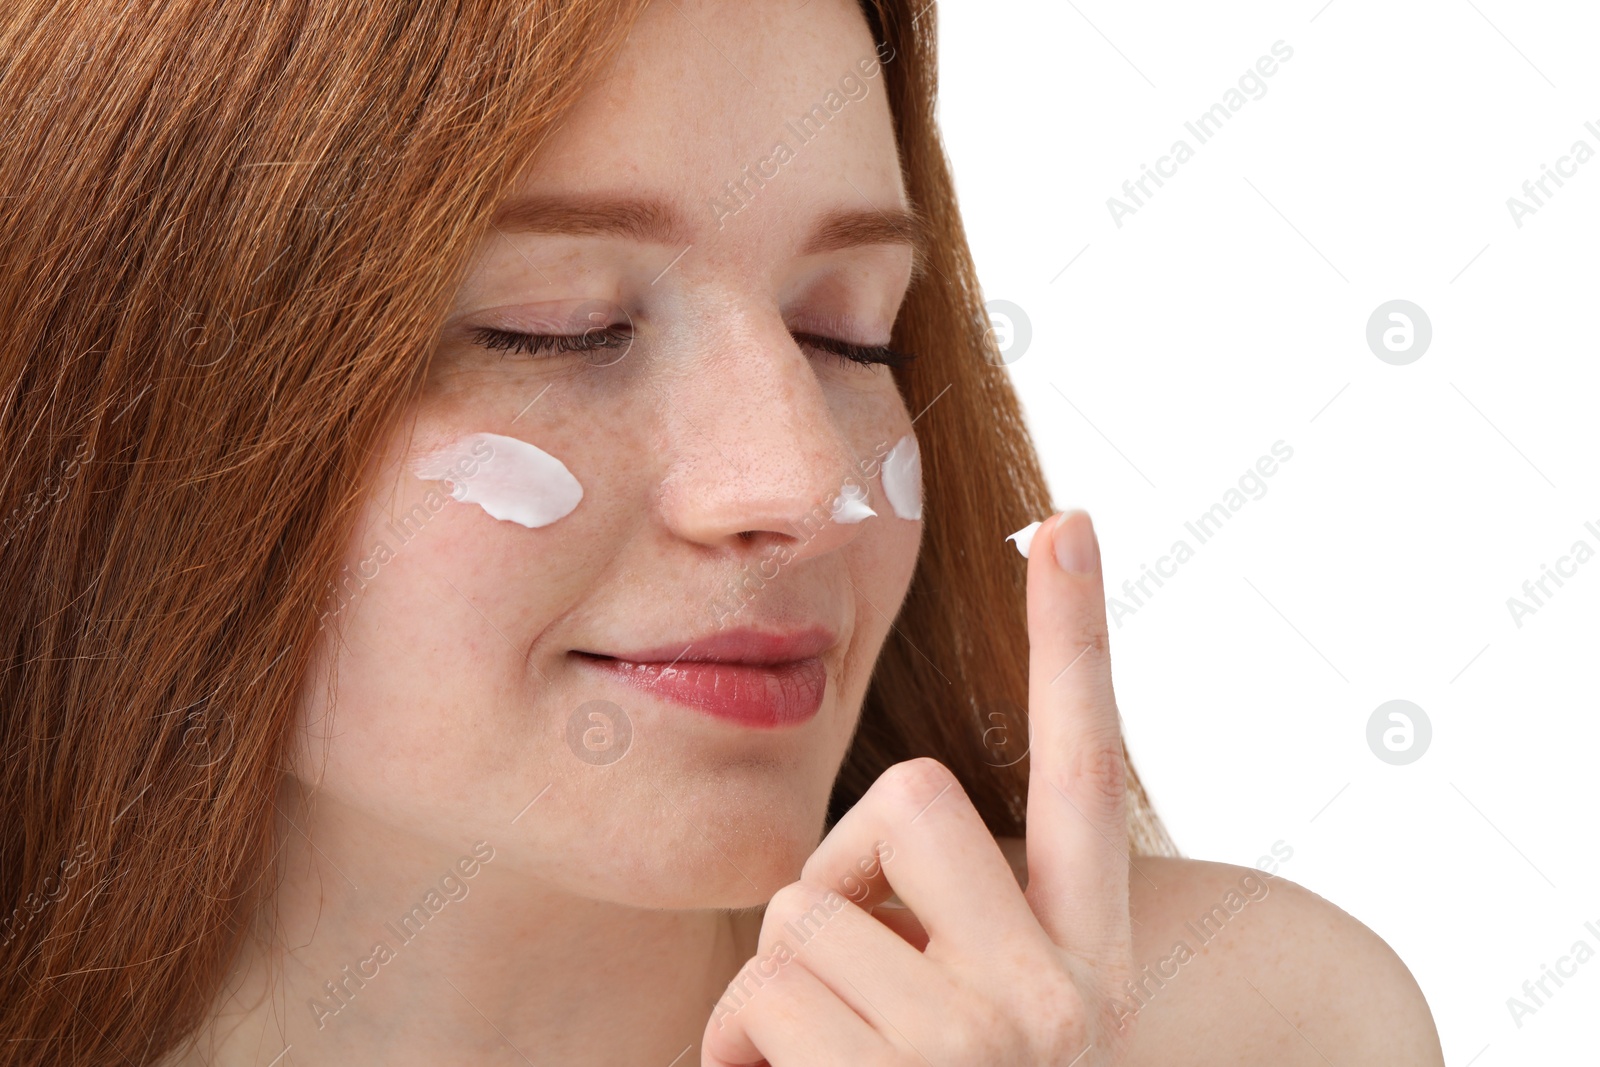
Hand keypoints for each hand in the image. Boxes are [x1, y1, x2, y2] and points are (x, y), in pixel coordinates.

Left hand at [701, 510, 1135, 1065]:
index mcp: (1086, 960)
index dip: (1076, 644)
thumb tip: (864, 848)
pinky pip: (756, 995)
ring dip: (771, 985)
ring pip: (803, 906)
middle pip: (910, 794)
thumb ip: (950, 920)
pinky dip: (731, 1049)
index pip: (1088, 771)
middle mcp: (1061, 998)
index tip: (1069, 523)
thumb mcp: (972, 1021)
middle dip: (836, 870)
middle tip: (837, 980)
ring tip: (810, 1065)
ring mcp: (984, 1045)